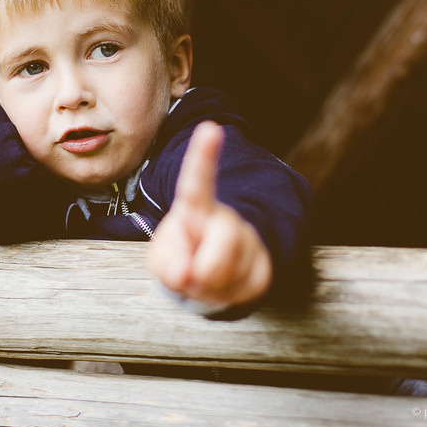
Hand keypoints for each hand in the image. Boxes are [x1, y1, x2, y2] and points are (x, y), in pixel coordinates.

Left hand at [147, 121, 272, 307]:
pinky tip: (223, 288)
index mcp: (196, 208)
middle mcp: (226, 217)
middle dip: (200, 271)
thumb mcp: (162, 261)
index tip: (211, 128)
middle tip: (192, 271)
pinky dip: (224, 298)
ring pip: (228, 276)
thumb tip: (191, 273)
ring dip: (208, 288)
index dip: (203, 156)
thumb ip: (167, 265)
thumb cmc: (182, 258)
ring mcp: (248, 240)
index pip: (197, 182)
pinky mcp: (264, 267)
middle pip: (220, 245)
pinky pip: (242, 292)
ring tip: (206, 277)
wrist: (210, 276)